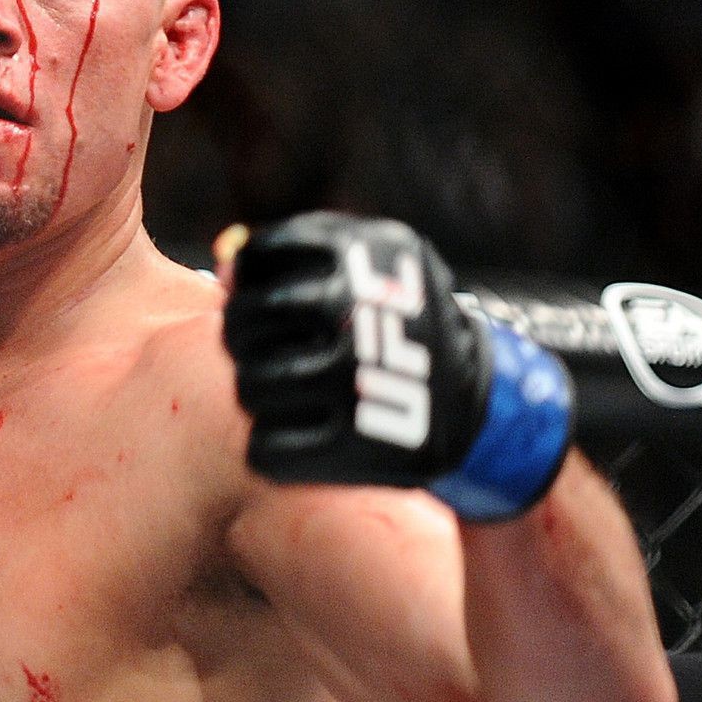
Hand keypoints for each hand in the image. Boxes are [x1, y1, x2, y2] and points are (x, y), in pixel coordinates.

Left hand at [220, 212, 571, 519]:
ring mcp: (357, 376)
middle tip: (261, 354)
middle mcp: (356, 308)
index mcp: (361, 253)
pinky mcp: (357, 442)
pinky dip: (269, 448)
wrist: (478, 404)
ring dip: (255, 393)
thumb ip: (295, 265)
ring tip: (279, 395)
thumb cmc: (398, 326)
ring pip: (250, 386)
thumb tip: (223, 265)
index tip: (263, 307)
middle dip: (242, 341)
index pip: (259, 258)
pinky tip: (292, 438)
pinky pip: (267, 448)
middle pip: (244, 322)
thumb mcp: (366, 273)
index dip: (249, 286)